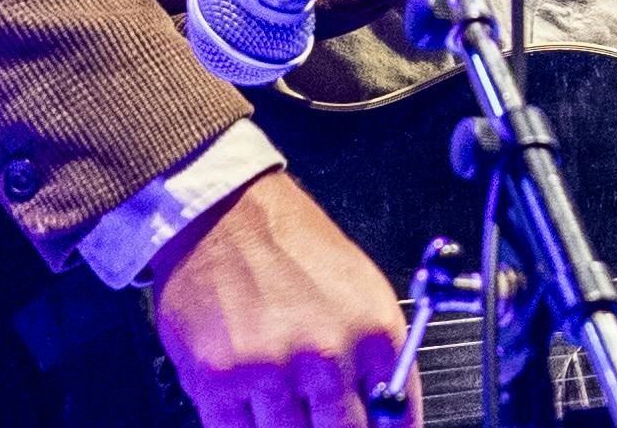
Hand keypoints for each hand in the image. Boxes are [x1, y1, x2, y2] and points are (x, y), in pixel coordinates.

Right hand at [147, 170, 406, 427]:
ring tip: (278, 393)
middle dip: (329, 426)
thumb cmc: (292, 247)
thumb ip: (379, 360)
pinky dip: (242, 424)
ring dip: (284, 423)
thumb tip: (390, 416)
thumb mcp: (363, 292)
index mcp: (373, 332)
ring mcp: (270, 370)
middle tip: (316, 411)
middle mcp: (327, 354)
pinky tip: (247, 400)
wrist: (226, 211)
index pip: (397, 417)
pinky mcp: (218, 380)